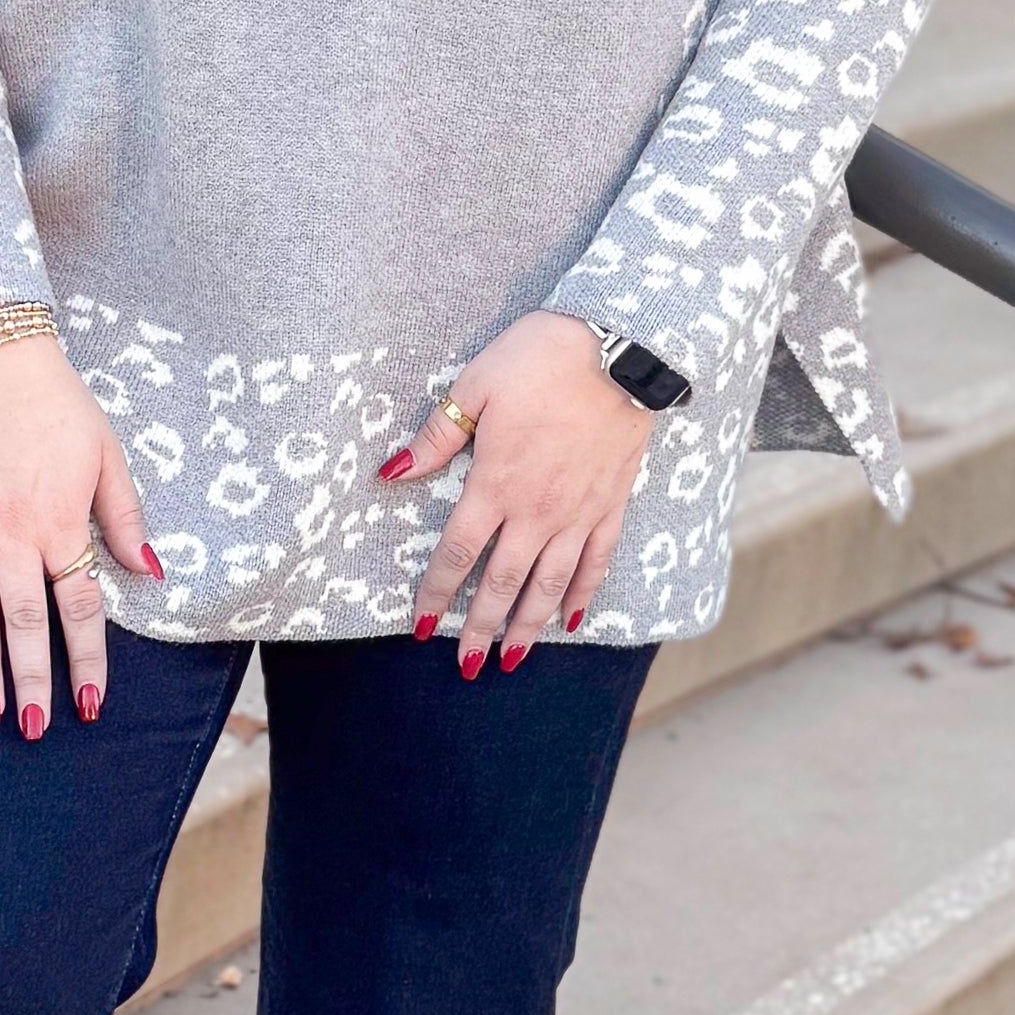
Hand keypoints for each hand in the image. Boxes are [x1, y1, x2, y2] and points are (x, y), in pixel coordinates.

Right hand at [0, 338, 157, 731]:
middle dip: (34, 679)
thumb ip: (123, 518)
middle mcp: (9, 535)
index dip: (87, 657)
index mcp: (57, 522)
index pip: (77, 606)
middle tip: (40, 727)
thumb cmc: (53, 403)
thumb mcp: (105, 454)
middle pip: (23, 622)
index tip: (92, 701)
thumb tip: (149, 573)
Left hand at [385, 312, 653, 671]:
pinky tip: (571, 619)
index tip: (422, 625)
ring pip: (549, 583)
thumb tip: (392, 472)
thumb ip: (437, 437)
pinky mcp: (612, 504)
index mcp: (496, 483)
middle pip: (502, 582)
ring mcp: (579, 512)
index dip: (437, 591)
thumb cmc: (541, 359)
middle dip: (481, 628)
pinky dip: (582, 593)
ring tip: (513, 659)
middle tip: (467, 667)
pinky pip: (596, 561)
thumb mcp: (476, 386)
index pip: (458, 552)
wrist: (622, 347)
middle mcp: (537, 510)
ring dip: (529, 625)